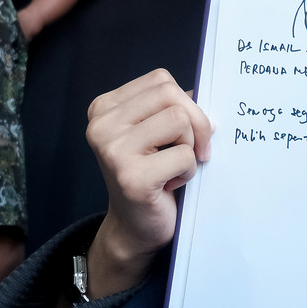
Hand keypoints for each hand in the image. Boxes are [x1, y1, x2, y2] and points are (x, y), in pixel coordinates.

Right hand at [84, 69, 212, 297]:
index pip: (161, 80)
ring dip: (190, 147)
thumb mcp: (156, 132)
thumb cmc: (152, 175)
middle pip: (170, 95)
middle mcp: (102, 125)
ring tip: (175, 166)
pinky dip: (189, 171)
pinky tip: (170, 185)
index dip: (186, 103)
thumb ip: (172, 107)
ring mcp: (113, 150)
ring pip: (179, 120)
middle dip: (196, 122)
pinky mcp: (131, 177)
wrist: (134, 228)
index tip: (185, 132)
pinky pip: (184, 156)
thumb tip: (204, 90)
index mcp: (104, 108)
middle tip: (194, 150)